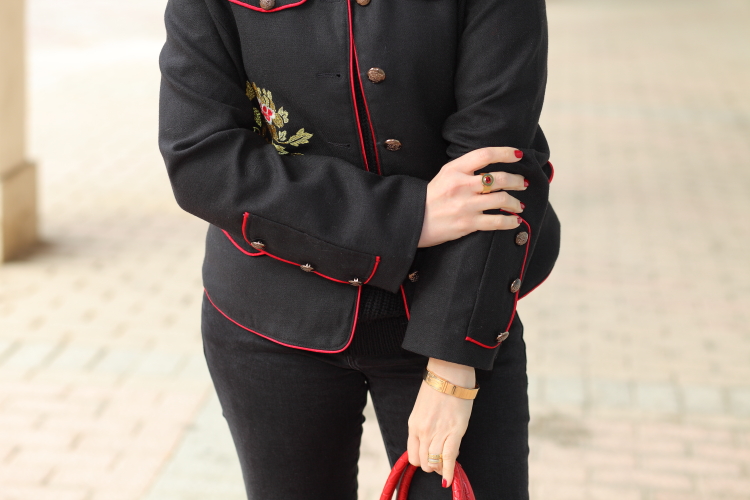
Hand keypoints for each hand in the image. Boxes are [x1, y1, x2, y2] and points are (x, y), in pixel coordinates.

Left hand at [407, 358, 474, 487]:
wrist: (449, 375)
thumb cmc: (437, 388)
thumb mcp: (422, 409)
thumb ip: (423, 426)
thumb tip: (431, 441)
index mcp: (413, 425)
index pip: (413, 454)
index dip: (421, 461)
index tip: (429, 459)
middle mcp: (423, 432)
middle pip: (423, 462)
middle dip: (431, 466)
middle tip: (440, 462)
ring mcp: (437, 433)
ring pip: (435, 462)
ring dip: (440, 468)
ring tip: (447, 466)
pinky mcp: (454, 432)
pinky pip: (449, 457)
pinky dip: (448, 471)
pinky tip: (449, 479)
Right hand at [418, 147, 526, 247]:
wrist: (415, 220)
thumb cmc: (432, 197)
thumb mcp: (445, 174)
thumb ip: (466, 168)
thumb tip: (492, 167)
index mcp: (455, 169)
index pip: (485, 154)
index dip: (505, 153)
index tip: (518, 155)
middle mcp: (462, 185)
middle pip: (500, 178)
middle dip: (517, 180)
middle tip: (523, 183)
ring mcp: (466, 205)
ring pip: (502, 199)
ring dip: (516, 202)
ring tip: (520, 205)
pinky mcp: (468, 223)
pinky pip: (496, 221)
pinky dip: (510, 221)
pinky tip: (515, 221)